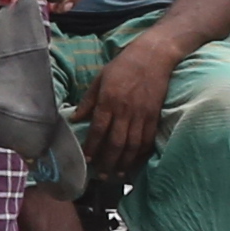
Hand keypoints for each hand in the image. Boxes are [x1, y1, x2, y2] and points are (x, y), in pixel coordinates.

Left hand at [88, 43, 173, 171]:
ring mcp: (142, 114)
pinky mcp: (154, 115)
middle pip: (116, 143)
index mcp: (109, 100)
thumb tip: (75, 119)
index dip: (92, 147)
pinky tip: (135, 162)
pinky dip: (141, 154)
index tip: (88, 160)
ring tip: (117, 175)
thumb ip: (88, 100)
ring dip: (124, 163)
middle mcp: (125, 110)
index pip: (99, 130)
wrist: (154, 55)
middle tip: (102, 175)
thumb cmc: (123, 65)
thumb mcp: (100, 78)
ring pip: (133, 145)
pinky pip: (148, 139)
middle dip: (108, 162)